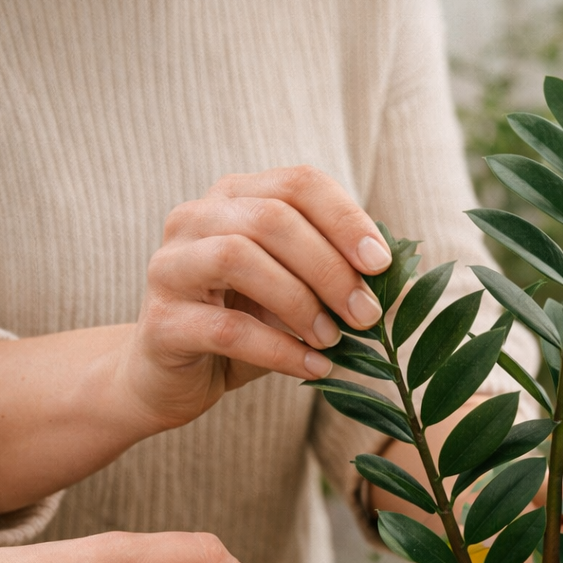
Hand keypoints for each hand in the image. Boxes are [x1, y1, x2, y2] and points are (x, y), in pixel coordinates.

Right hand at [123, 165, 392, 428]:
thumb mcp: (296, 294)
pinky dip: (281, 350)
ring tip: (335, 339)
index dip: (346, 219)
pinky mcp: (161, 323)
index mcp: (235, 199)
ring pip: (239, 258)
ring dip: (301, 303)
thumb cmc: (245, 327)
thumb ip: (335, 277)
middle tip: (366, 315)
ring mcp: (170, 267)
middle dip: (331, 269)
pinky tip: (314, 367)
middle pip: (272, 219)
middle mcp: (195, 218)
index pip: (299, 184)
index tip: (381, 264)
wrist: (172, 379)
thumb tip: (401, 283)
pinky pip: (227, 329)